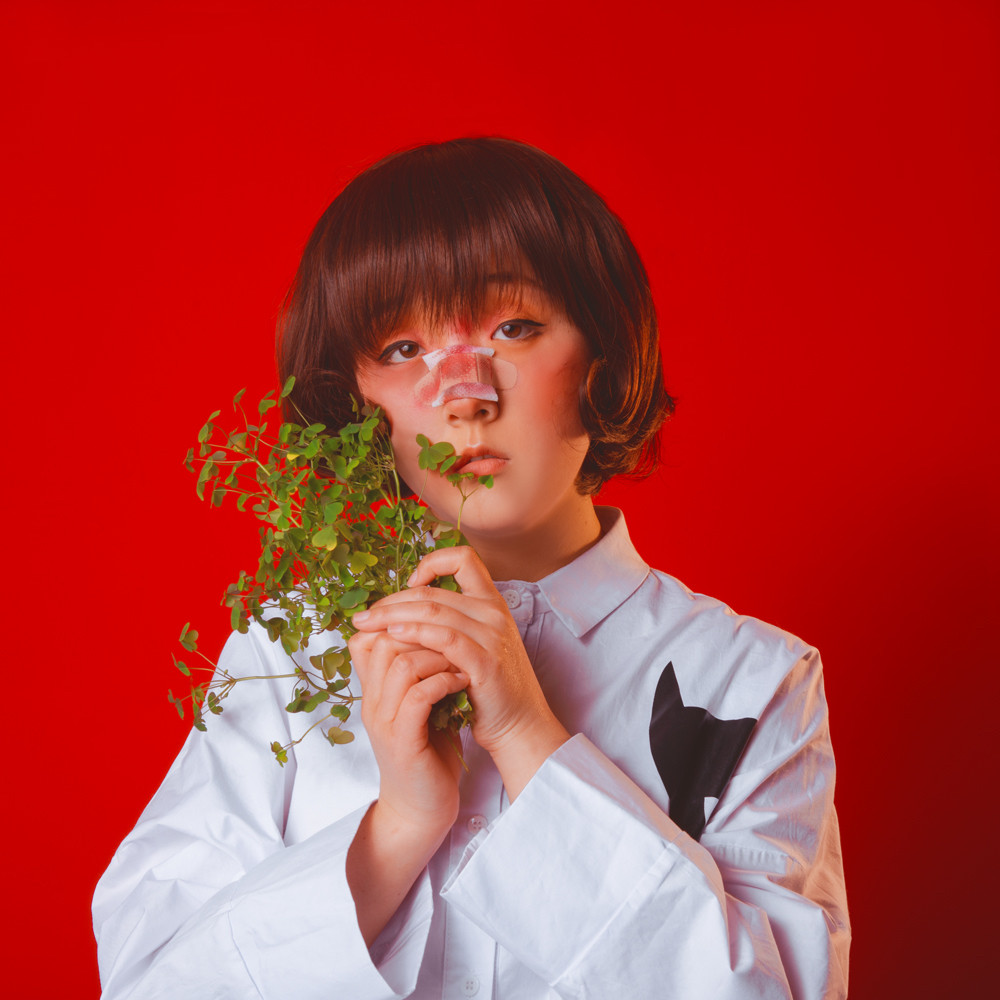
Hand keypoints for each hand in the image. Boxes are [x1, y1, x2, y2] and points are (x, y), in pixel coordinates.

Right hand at [348, 629, 467, 838]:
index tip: (436, 624)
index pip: (368, 635)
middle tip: (453, 637)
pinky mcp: (403, 741)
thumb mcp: (419, 704)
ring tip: (460, 659)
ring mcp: (384, 720)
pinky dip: (443, 682)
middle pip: (384, 640)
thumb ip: (419, 674)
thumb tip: (438, 634)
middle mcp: (372, 700)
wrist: (421, 808)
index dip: (400, 619)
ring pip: (401, 663)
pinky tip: (461, 683)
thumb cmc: (427, 752)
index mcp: (373, 688)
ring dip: (438, 655)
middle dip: (423, 630)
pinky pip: (418, 696)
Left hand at [352, 546, 570, 797]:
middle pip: (433, 591)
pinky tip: (393, 638)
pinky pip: (444, 638)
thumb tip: (402, 612)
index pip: (463, 559)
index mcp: (492, 602)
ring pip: (434, 610)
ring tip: (368, 625)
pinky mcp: (485, 661)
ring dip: (393, 616)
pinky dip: (415, 633)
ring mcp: (492, 635)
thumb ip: (450, 624)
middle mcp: (493, 612)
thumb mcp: (475, 646)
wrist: (520, 725)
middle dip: (391, 601)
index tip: (408, 584)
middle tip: (364, 615)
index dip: (433, 563)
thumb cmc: (490, 688)